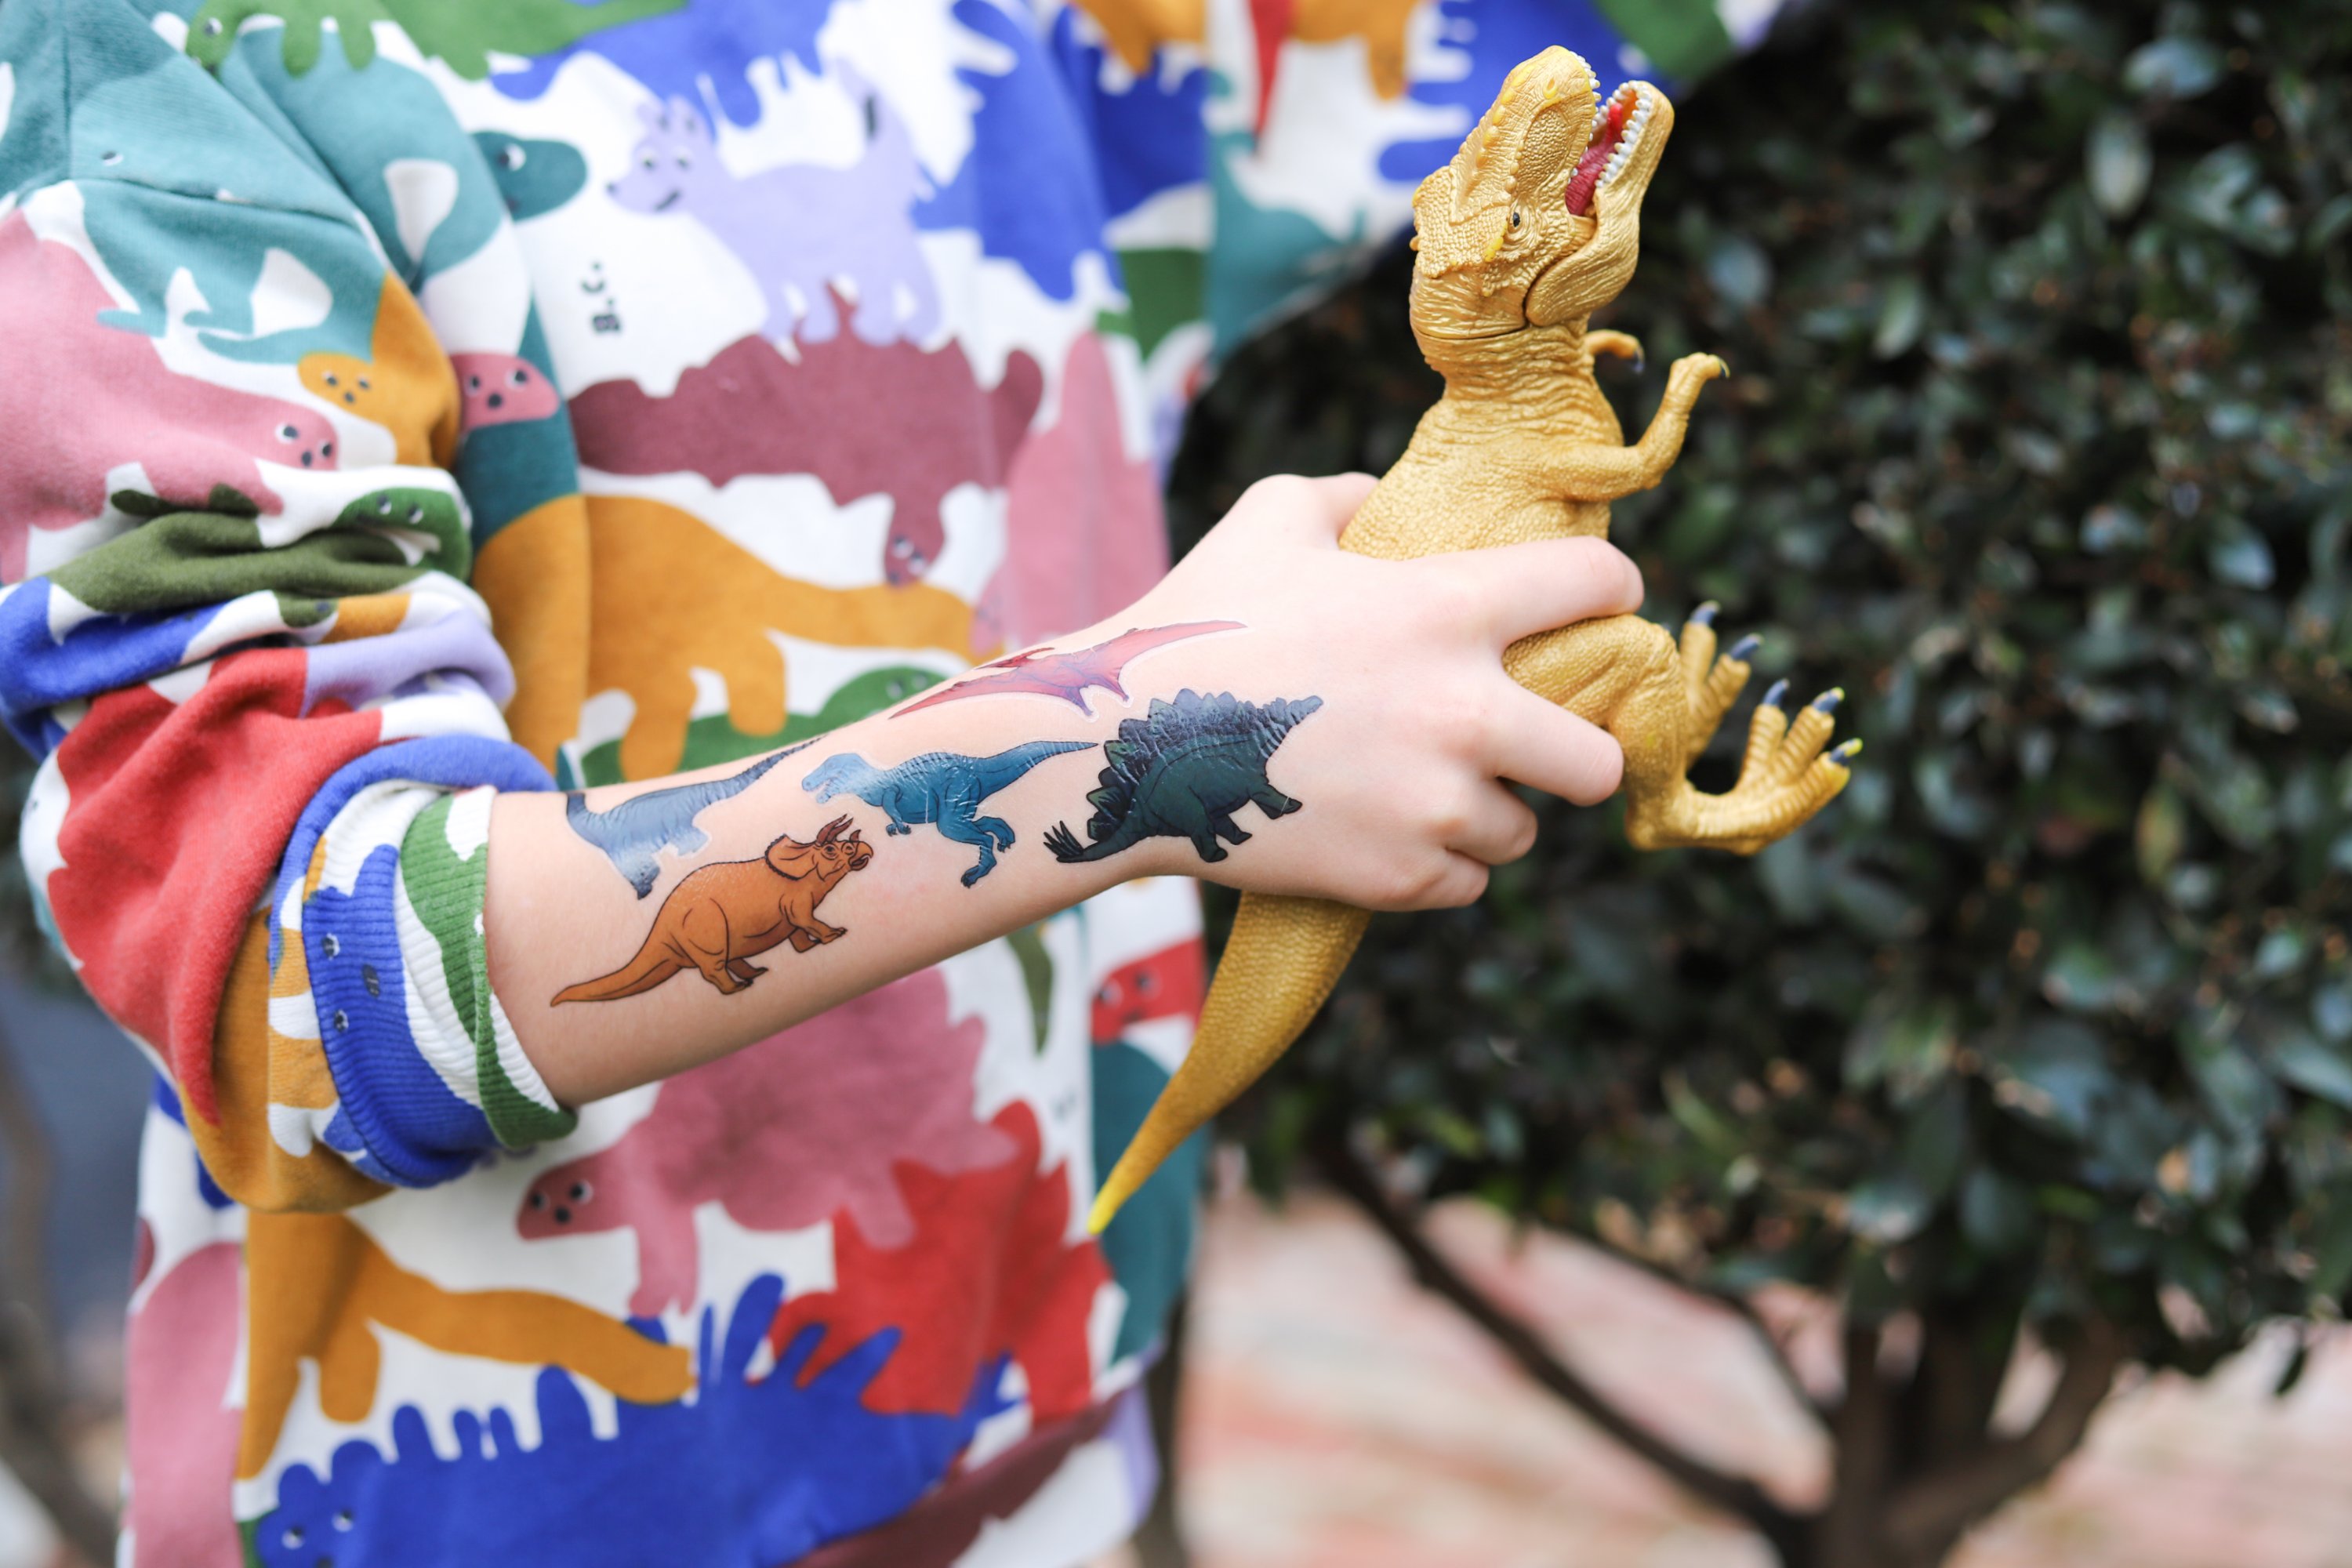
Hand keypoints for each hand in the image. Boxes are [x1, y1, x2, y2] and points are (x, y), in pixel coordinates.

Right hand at [1087, 472, 1643, 909]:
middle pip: (1600, 761)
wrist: (1122, 747)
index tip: (1601, 607)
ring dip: (1486, 813)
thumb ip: (1348, 498)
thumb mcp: (1272, 519)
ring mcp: (1435, 805)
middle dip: (1575, 753)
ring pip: (1522, 831)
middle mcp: (1466, 712)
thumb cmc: (1199, 620)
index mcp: (1451, 608)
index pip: (1597, 585)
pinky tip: (1390, 832)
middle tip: (1534, 745)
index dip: (1611, 591)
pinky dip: (1438, 865)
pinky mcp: (1398, 876)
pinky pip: (1466, 883)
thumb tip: (1381, 499)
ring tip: (1427, 790)